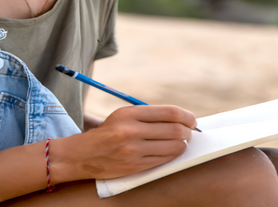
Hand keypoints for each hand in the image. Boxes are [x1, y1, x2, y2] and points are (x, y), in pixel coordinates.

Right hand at [55, 105, 196, 180]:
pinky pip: (164, 159)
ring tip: (179, 142)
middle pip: (175, 130)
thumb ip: (149, 116)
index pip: (169, 113)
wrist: (84, 154)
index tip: (192, 120)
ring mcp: (133, 150)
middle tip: (189, 133)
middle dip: (188, 132)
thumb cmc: (109, 132)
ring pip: (174, 147)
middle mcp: (131, 131)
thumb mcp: (123, 116)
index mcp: (129, 113)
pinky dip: (172, 155)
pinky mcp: (135, 165)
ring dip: (182, 145)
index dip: (186, 116)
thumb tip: (181, 118)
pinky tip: (169, 151)